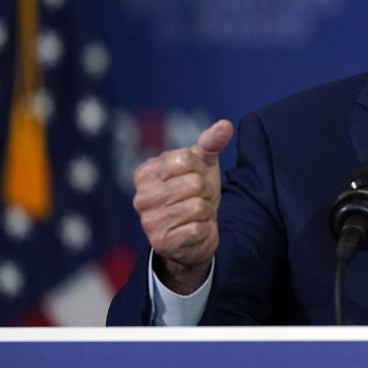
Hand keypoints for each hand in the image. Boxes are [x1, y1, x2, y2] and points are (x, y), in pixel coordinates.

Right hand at [132, 119, 233, 293]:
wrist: (195, 235)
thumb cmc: (196, 194)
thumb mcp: (204, 165)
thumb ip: (212, 142)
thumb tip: (225, 124)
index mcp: (146, 172)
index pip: (185, 159)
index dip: (199, 169)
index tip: (194, 178)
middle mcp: (141, 197)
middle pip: (194, 184)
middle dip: (205, 192)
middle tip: (198, 200)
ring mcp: (149, 222)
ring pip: (198, 206)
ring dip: (205, 211)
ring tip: (195, 215)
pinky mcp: (162, 243)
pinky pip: (198, 228)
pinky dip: (203, 229)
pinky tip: (193, 230)